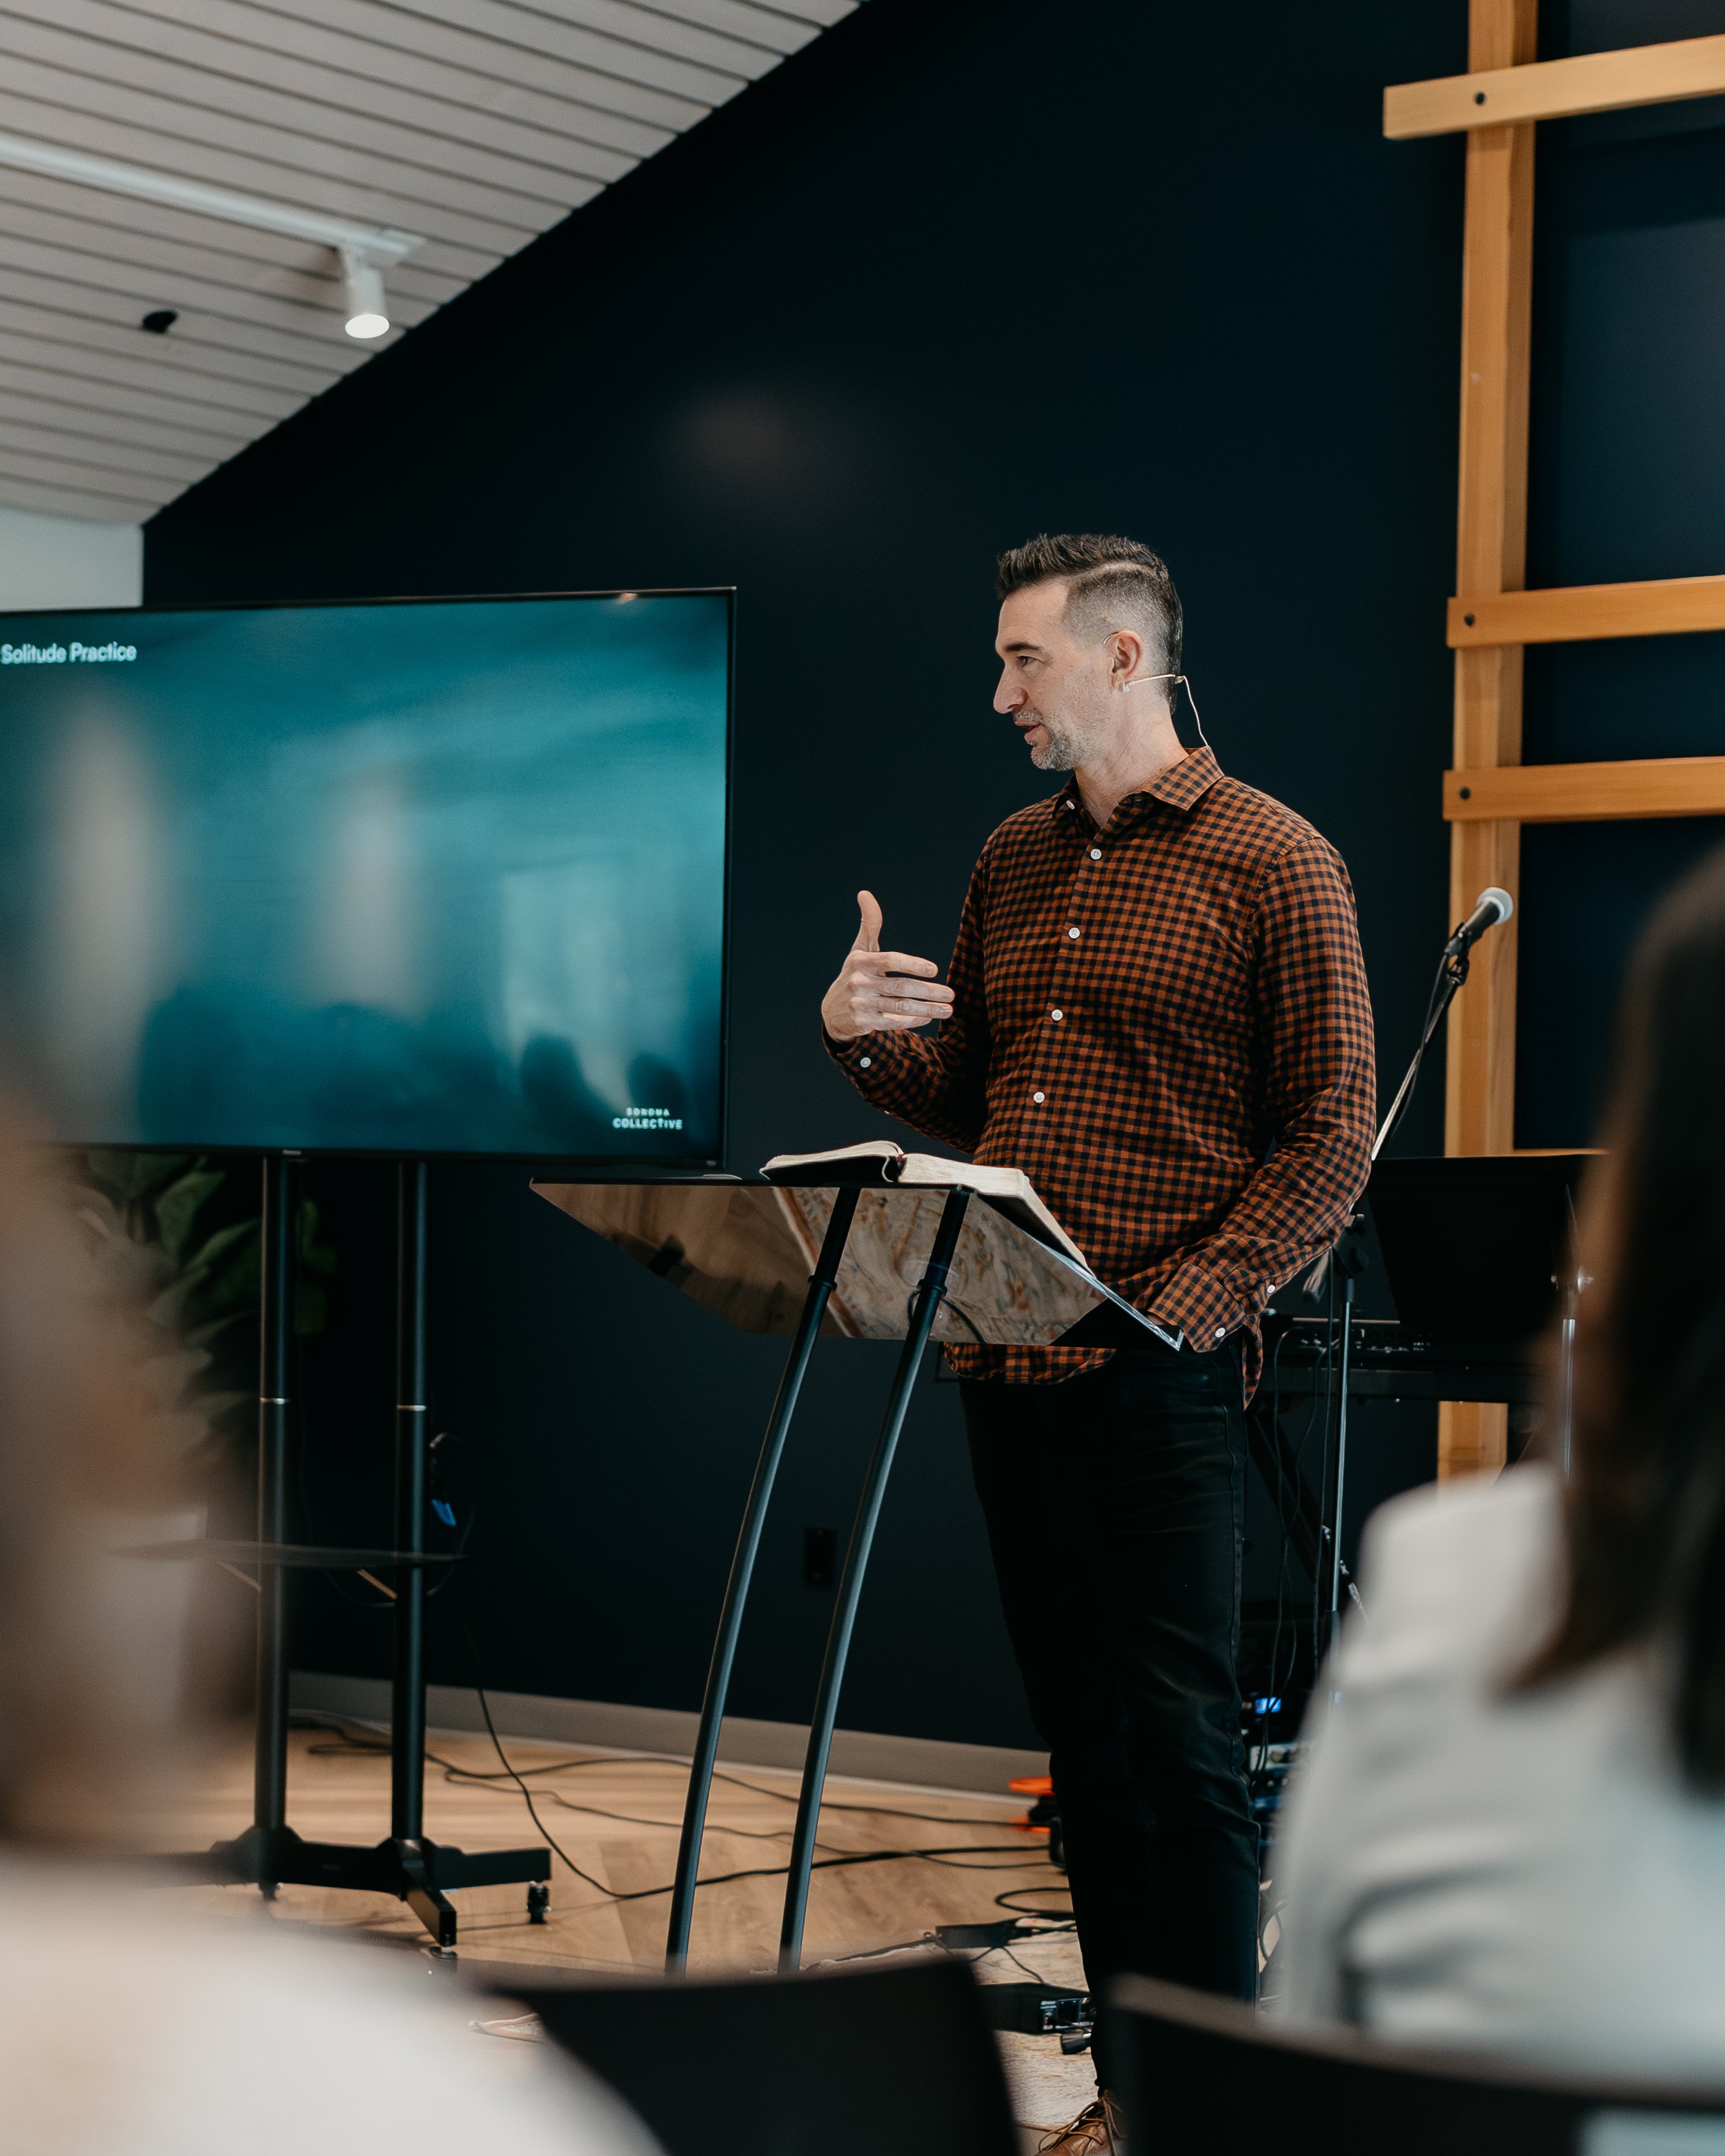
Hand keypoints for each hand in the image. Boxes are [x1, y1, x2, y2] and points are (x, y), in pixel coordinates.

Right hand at [821, 890, 955, 1041]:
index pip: (890, 961)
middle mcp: (858, 982)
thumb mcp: (859, 949)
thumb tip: (864, 893)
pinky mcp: (863, 1023)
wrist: (832, 1011)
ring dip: (927, 1009)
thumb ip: (869, 924)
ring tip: (948, 1010)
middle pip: (900, 987)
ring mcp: (860, 1004)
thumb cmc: (854, 974)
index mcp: (860, 961)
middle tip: (950, 993)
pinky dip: (912, 1021)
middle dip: (929, 992)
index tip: (934, 969)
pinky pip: (893, 1022)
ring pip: (900, 1007)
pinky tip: (928, 1018)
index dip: (913, 964)